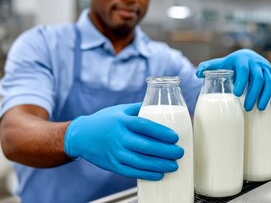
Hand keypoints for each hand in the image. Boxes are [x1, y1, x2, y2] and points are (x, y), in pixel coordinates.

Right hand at [64, 103, 183, 180]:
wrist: (80, 136)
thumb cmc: (104, 121)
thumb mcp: (120, 110)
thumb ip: (139, 108)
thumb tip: (160, 106)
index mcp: (123, 121)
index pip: (145, 126)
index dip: (161, 132)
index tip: (175, 137)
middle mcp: (119, 137)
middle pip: (146, 146)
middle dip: (166, 151)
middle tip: (179, 152)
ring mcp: (115, 153)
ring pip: (141, 161)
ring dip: (159, 165)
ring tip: (174, 165)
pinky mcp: (113, 165)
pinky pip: (132, 172)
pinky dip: (146, 174)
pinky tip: (159, 175)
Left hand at [196, 49, 270, 110]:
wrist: (248, 57)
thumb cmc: (232, 64)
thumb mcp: (221, 63)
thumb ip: (209, 67)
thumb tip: (197, 73)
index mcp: (243, 60)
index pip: (243, 70)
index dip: (241, 81)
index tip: (236, 94)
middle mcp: (256, 63)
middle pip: (258, 78)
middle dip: (254, 94)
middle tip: (247, 108)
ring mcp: (266, 68)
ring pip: (270, 82)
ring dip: (266, 96)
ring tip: (260, 108)